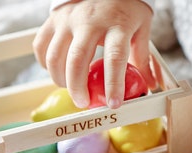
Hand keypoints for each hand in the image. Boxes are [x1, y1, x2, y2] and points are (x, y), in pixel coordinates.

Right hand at [33, 0, 155, 108]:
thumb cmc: (125, 6)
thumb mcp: (140, 27)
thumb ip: (142, 56)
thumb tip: (149, 84)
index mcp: (117, 24)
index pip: (115, 58)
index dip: (114, 85)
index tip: (113, 104)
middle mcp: (89, 21)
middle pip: (77, 61)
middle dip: (77, 88)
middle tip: (83, 102)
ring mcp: (68, 19)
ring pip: (54, 57)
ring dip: (59, 80)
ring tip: (69, 88)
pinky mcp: (53, 19)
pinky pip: (41, 47)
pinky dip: (45, 65)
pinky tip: (56, 71)